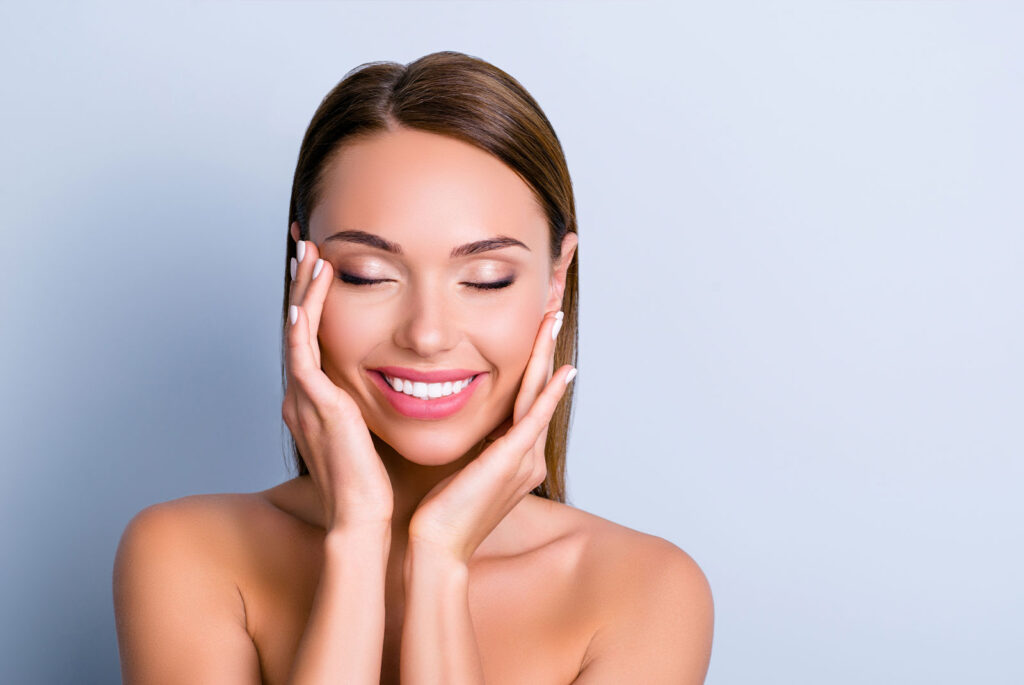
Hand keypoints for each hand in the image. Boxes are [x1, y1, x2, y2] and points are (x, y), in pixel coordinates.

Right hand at [282, 227, 393, 530]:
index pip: (313, 341)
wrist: (363, 518)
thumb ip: (373, 411)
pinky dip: (305, 315)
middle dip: (302, 286)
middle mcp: (304, 394)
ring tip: (310, 254)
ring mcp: (304, 396)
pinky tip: (311, 288)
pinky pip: (302, 347)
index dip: (314, 305)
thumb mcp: (372, 436)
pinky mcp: (312, 401)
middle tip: (307, 248)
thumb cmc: (373, 485)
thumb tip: (400, 392)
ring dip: (302, 289)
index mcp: (317, 402)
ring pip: (296, 329)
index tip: (324, 273)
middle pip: (298, 327)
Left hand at [406, 309, 575, 565]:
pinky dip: (550, 393)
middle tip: (550, 312)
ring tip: (552, 322)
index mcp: (516, 456)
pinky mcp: (512, 460)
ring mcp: (524, 457)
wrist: (439, 547)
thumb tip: (463, 423)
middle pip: (539, 390)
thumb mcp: (461, 470)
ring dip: (547, 356)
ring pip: (539, 395)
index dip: (533, 364)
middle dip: (544, 349)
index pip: (527, 400)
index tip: (534, 334)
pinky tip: (563, 371)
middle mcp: (528, 455)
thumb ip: (472, 447)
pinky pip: (535, 418)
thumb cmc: (442, 515)